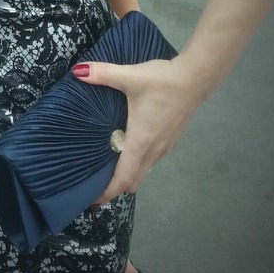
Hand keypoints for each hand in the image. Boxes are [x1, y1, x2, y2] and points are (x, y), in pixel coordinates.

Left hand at [74, 56, 203, 202]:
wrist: (195, 78)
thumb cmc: (162, 82)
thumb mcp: (130, 76)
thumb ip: (102, 74)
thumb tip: (77, 71)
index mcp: (141, 142)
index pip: (124, 179)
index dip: (107, 192)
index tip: (91, 200)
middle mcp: (153, 151)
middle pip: (133, 181)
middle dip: (114, 187)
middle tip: (92, 183)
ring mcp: (164, 148)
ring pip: (143, 172)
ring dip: (126, 175)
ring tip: (105, 166)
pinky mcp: (170, 141)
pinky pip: (150, 161)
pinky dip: (136, 164)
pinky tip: (126, 147)